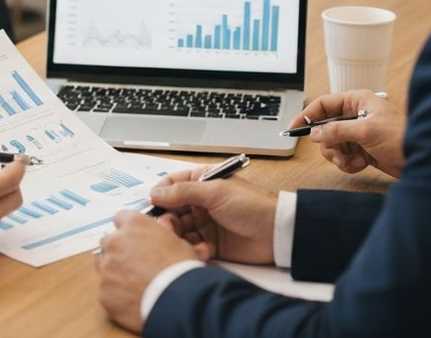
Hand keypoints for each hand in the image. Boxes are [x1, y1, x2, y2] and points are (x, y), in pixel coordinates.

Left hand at [96, 210, 199, 332]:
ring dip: (115, 271)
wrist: (177, 301)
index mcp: (134, 225)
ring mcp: (107, 268)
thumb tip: (164, 222)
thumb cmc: (181, 270)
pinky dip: (116, 294)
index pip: (121, 218)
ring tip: (135, 283)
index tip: (135, 237)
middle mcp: (115, 242)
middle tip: (136, 263)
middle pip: (109, 242)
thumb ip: (165, 230)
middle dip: (119, 250)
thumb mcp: (180, 242)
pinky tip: (132, 299)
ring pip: (104, 266)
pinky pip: (106, 290)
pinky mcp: (104, 292)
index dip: (129, 229)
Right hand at [146, 170, 276, 264]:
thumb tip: (156, 193)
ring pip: (179, 228)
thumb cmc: (253, 205)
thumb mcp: (216, 192)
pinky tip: (203, 248)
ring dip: (178, 234)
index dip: (160, 194)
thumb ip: (184, 192)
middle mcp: (201, 202)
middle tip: (168, 225)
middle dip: (167, 217)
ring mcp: (205, 222)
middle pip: (172, 208)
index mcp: (203, 182)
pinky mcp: (211, 243)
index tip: (153, 204)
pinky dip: (193, 247)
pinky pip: (192, 245)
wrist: (277, 233)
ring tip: (183, 239)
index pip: (172, 184)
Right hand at [295, 91, 404, 177]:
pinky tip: (361, 165)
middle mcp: (356, 116)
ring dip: (339, 157)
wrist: (423, 158)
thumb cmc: (401, 137)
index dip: (307, 115)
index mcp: (357, 101)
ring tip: (353, 162)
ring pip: (333, 146)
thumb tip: (315, 133)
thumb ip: (337, 130)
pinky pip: (343, 157)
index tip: (294, 128)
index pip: (324, 104)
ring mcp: (358, 134)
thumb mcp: (366, 130)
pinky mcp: (362, 150)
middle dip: (329, 145)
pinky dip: (349, 164)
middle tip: (336, 153)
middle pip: (325, 129)